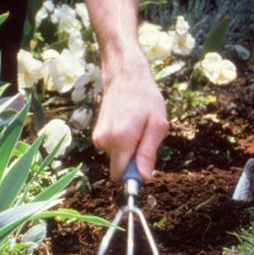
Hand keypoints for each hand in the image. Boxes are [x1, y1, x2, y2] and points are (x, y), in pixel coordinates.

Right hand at [92, 50, 168, 182]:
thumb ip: (148, 153)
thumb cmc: (146, 99)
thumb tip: (144, 178)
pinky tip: (128, 125)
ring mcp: (98, 137)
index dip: (134, 176)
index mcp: (120, 140)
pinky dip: (121, 142)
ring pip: (116, 157)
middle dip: (133, 160)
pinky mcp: (96, 134)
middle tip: (145, 138)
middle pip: (119, 167)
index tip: (145, 166)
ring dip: (129, 149)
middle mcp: (104, 141)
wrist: (126, 77)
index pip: (121, 175)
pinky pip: (112, 148)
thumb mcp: (157, 125)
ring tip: (137, 127)